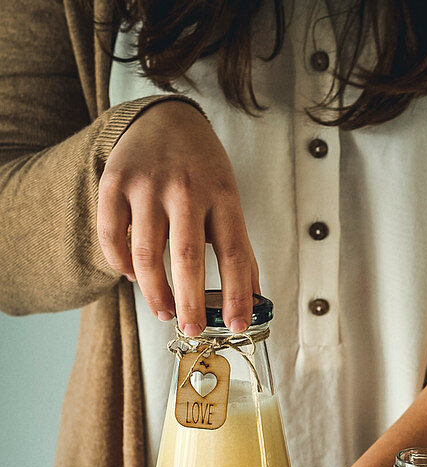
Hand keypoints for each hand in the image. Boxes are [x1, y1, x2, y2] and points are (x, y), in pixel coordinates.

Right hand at [97, 99, 258, 334]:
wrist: (165, 117)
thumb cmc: (202, 170)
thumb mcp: (229, 200)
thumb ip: (239, 249)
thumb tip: (254, 301)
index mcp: (222, 194)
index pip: (234, 253)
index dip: (237, 294)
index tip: (236, 325)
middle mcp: (185, 188)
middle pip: (186, 257)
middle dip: (190, 302)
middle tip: (191, 330)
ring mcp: (147, 184)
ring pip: (146, 254)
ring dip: (155, 292)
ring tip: (165, 311)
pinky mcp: (114, 183)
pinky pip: (112, 237)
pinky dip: (121, 266)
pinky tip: (134, 278)